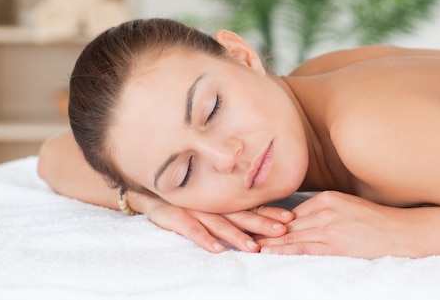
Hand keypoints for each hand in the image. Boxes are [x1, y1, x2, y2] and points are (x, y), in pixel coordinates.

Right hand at [134, 196, 293, 252]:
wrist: (150, 189)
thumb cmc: (186, 196)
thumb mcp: (211, 199)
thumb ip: (233, 204)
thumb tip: (264, 211)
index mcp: (223, 200)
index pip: (251, 207)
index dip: (269, 212)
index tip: (289, 218)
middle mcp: (212, 204)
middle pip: (240, 215)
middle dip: (262, 224)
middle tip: (281, 231)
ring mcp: (194, 209)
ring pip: (219, 224)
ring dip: (237, 236)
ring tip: (253, 248)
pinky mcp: (175, 215)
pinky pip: (191, 229)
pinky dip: (204, 239)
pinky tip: (218, 249)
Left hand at [256, 191, 405, 257]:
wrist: (400, 232)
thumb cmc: (376, 220)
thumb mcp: (347, 205)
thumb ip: (324, 210)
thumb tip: (299, 221)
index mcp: (328, 198)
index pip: (292, 211)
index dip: (271, 220)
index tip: (252, 223)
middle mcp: (325, 209)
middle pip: (287, 222)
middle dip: (263, 229)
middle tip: (241, 232)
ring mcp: (329, 227)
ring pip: (291, 235)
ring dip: (267, 241)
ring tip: (247, 245)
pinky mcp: (335, 244)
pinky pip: (302, 248)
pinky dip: (283, 250)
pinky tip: (268, 253)